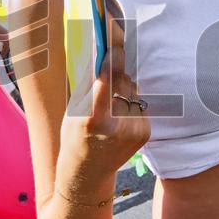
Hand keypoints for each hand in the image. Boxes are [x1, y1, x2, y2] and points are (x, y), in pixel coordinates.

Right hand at [59, 11, 149, 184]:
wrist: (87, 173)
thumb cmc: (75, 135)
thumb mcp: (73, 111)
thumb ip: (89, 85)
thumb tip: (102, 51)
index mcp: (93, 120)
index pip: (107, 81)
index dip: (112, 60)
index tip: (114, 45)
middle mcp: (117, 126)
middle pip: (122, 81)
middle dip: (115, 73)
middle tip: (106, 74)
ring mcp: (134, 130)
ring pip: (133, 89)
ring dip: (123, 88)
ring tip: (109, 106)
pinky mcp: (145, 132)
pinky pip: (140, 102)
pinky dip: (130, 103)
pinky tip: (119, 117)